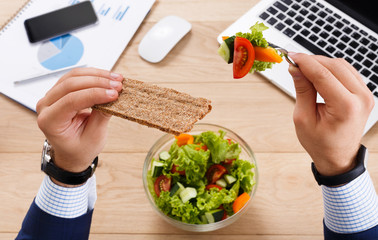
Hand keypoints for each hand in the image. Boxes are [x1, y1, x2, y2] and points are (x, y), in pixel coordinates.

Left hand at [36, 68, 122, 183]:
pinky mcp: (61, 91)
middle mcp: (46, 105)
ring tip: (116, 79)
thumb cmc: (80, 149)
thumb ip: (101, 116)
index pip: (71, 100)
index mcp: (49, 121)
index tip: (114, 94)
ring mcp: (51, 96)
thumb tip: (113, 96)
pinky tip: (108, 77)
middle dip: (97, 82)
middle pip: (70, 84)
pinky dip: (93, 75)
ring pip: (73, 76)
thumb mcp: (94, 137)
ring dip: (97, 75)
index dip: (95, 94)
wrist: (72, 152)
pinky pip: (76, 77)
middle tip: (117, 85)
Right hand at [288, 53, 373, 175]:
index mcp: (346, 107)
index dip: (305, 62)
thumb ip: (302, 90)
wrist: (338, 156)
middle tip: (294, 63)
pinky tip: (317, 74)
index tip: (291, 56)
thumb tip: (296, 69)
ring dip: (321, 63)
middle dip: (312, 61)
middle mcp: (361, 98)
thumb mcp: (303, 119)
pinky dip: (331, 69)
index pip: (323, 74)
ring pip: (342, 65)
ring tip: (304, 70)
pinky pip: (347, 72)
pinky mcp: (364, 93)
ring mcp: (365, 94)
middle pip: (334, 66)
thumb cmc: (321, 143)